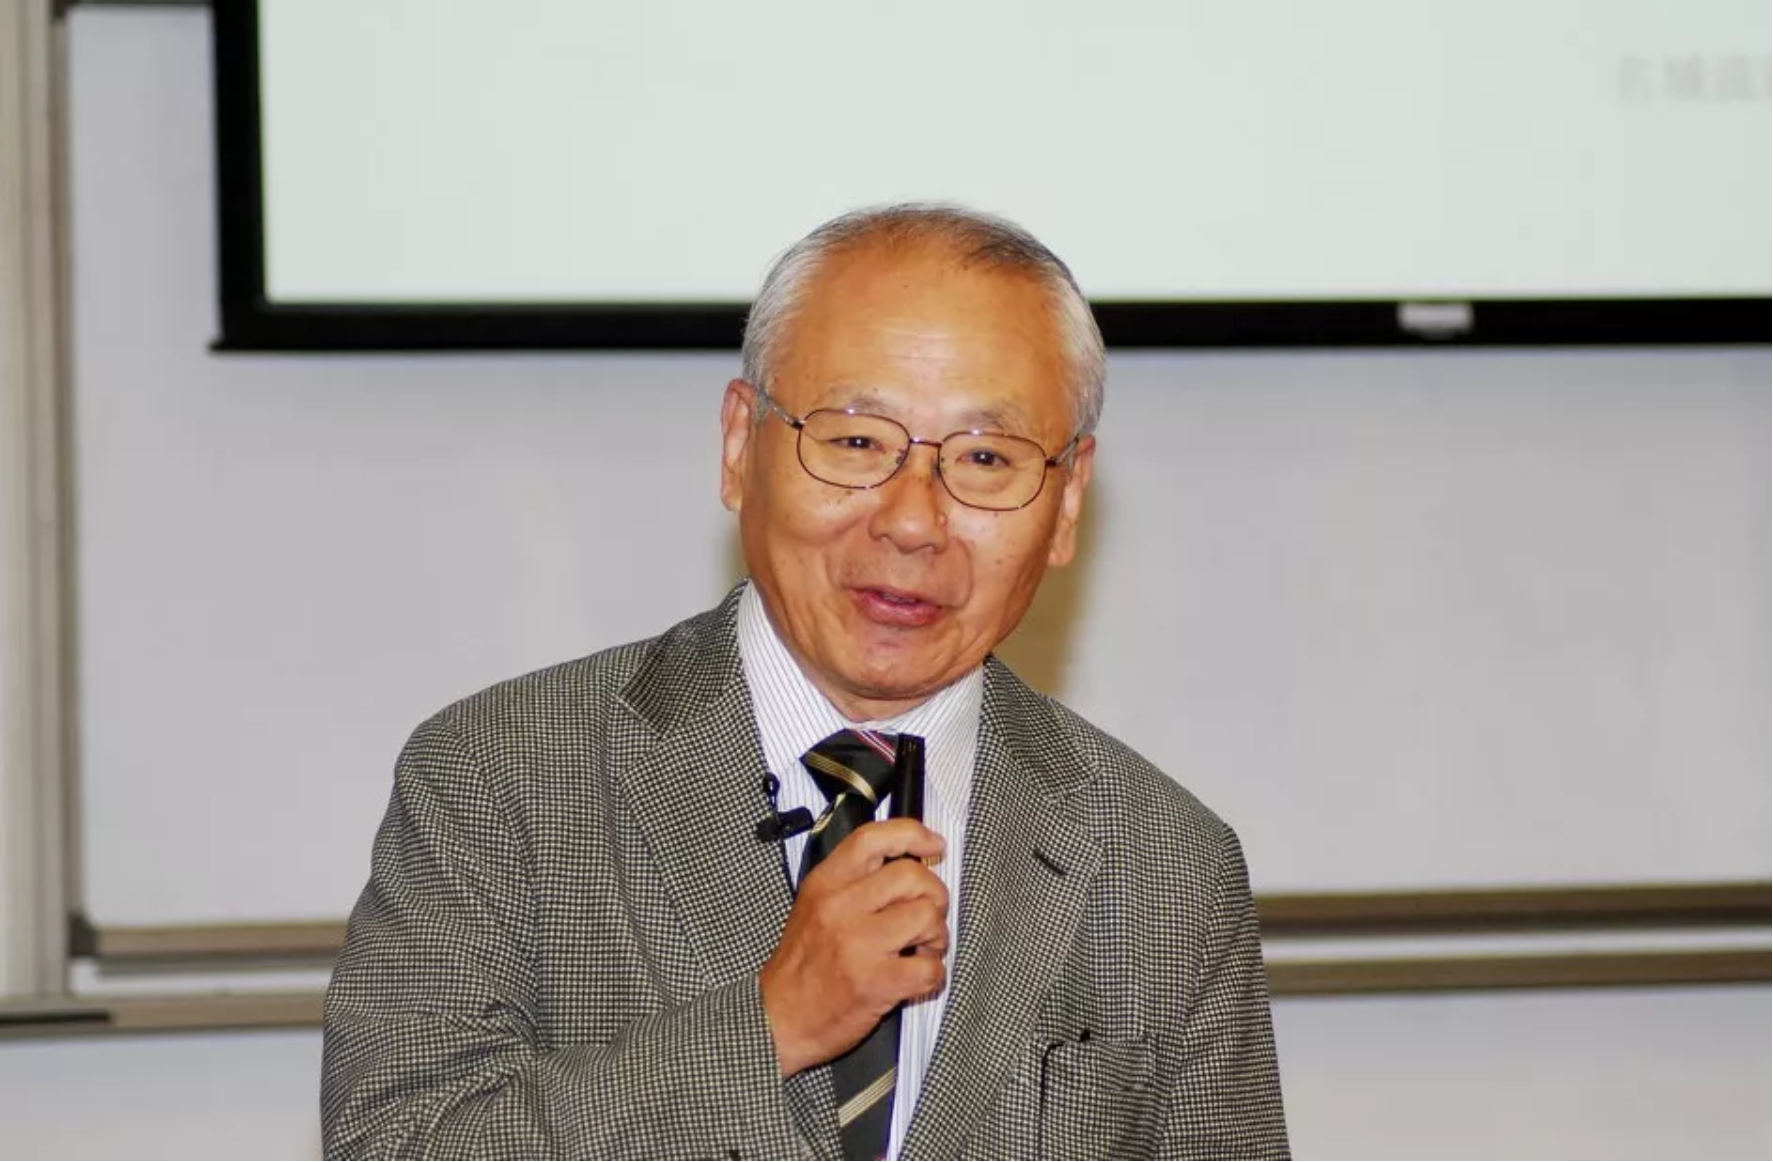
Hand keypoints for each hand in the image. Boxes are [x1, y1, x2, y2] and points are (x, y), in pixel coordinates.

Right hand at [759, 819, 948, 1076]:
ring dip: (937, 935)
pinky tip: (918, 977)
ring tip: (922, 949)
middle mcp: (841, 908)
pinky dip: (934, 974)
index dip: (912, 835)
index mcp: (825, 884)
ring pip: (928, 917)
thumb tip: (906, 863)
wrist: (778, 1019)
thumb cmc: (802, 965)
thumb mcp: (813, 906)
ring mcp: (859, 945)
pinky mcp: (876, 983)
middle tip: (928, 914)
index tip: (934, 846)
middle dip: (934, 895)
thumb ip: (852, 881)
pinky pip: (930, 968)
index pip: (873, 839)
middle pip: (912, 876)